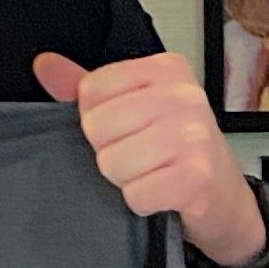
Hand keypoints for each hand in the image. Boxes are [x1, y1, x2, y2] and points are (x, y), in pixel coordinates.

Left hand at [33, 51, 263, 263]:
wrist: (222, 194)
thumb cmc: (179, 148)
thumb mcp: (136, 107)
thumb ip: (89, 87)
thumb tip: (46, 65)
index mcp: (166, 69)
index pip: (91, 90)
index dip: (96, 118)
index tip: (126, 127)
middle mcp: (184, 95)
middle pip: (96, 127)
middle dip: (110, 151)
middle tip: (141, 155)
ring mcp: (194, 135)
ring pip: (112, 163)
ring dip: (126, 179)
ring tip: (152, 173)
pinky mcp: (197, 176)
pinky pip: (136, 194)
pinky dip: (143, 203)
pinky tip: (161, 192)